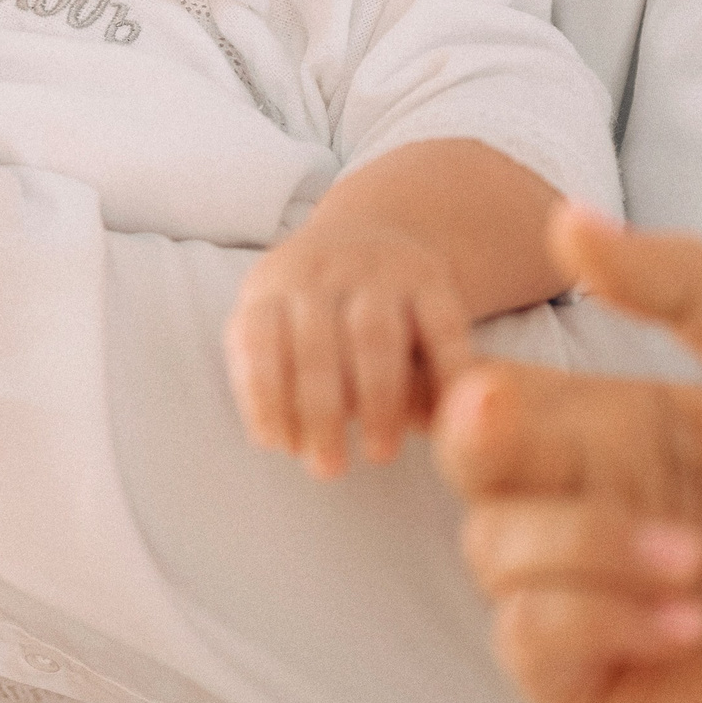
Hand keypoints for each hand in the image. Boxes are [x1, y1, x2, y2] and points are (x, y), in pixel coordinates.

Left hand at [225, 219, 473, 476]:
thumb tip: (278, 439)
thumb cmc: (315, 310)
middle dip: (319, 412)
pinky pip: (441, 327)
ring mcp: (379, 270)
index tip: (278, 445)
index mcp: (273, 285)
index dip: (264, 394)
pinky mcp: (432, 278)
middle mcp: (323, 270)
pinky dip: (444, 375)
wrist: (376, 234)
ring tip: (379, 453)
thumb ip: (274, 374)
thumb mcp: (279, 323)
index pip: (257, 337)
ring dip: (376, 401)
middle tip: (327, 468)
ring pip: (374, 335)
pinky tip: (440, 422)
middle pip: (316, 343)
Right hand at [433, 205, 701, 702]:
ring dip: (586, 546)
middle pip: (462, 459)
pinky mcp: (585, 682)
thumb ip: (684, 283)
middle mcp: (583, 505)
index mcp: (613, 429)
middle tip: (504, 427)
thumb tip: (566, 216)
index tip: (491, 387)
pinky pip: (528, 637)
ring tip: (697, 566)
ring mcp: (579, 595)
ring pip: (490, 548)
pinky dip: (599, 622)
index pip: (494, 390)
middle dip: (477, 441)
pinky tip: (690, 626)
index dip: (470, 384)